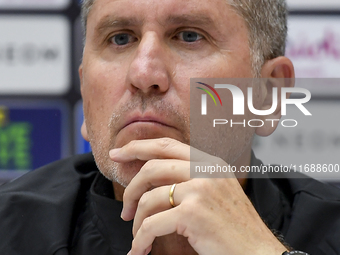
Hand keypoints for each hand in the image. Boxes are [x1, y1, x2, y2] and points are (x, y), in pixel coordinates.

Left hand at [109, 138, 286, 254]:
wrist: (258, 251)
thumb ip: (191, 179)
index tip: (118, 153)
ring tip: (139, 236)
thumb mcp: (216, 192)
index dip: (139, 147)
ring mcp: (199, 190)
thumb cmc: (234, 226)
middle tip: (124, 208)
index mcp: (210, 163)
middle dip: (130, 187)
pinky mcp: (192, 213)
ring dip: (137, 221)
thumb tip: (156, 181)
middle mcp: (205, 171)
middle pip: (152, 167)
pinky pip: (152, 224)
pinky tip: (141, 249)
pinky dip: (141, 239)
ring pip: (148, 199)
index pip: (167, 145)